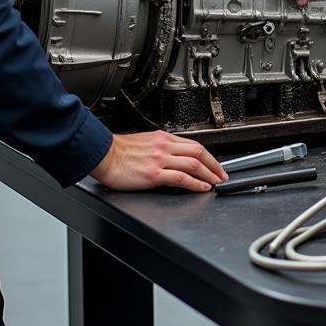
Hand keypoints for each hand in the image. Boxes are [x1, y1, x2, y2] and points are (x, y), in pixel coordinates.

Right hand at [89, 131, 226, 191]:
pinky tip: (202, 188)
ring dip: (209, 174)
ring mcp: (160, 160)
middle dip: (214, 165)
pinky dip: (194, 183)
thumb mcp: (146, 142)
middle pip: (199, 153)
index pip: (194, 145)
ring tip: (216, 183)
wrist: (103, 155)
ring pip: (193, 164)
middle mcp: (164, 146)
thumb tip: (176, 156)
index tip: (216, 165)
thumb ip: (162, 148)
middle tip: (222, 175)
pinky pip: (180, 178)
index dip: (209, 156)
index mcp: (163, 138)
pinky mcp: (153, 174)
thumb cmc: (119, 151)